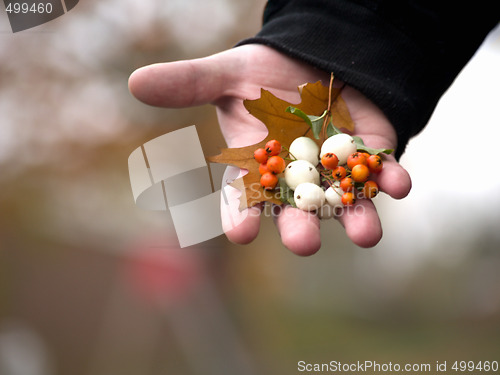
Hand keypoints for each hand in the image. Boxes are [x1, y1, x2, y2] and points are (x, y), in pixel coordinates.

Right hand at [128, 44, 410, 254]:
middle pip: (296, 210)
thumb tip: (135, 82)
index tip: (241, 234)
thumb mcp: (228, 76)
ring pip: (344, 203)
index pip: (245, 198)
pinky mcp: (367, 156)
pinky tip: (398, 184)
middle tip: (302, 242)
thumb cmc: (264, 76)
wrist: (312, 60)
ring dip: (356, 219)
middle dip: (300, 226)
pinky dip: (391, 180)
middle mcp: (295, 179)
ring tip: (366, 234)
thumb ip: (188, 84)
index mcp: (257, 167)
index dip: (241, 216)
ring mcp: (333, 171)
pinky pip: (381, 173)